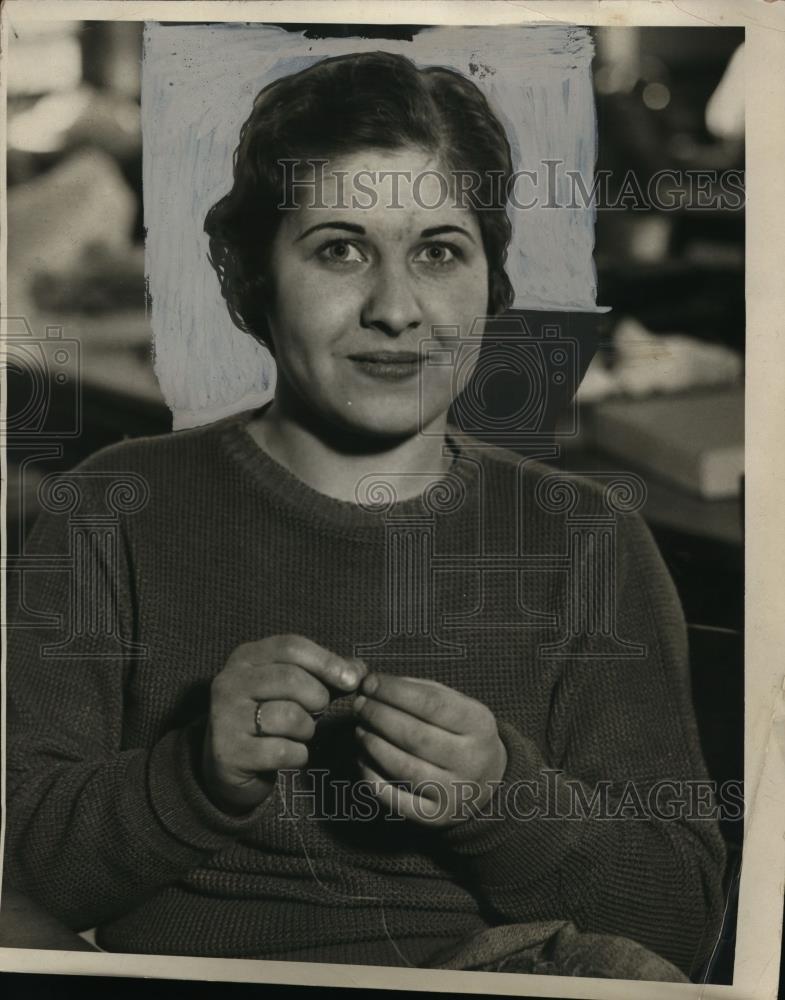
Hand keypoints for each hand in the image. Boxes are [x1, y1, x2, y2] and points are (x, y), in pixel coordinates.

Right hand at [201, 635, 365, 812]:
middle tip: (318, 710)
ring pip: (289, 716)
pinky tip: (291, 753)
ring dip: (307, 729)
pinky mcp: (230, 752)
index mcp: (246, 657)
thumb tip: (358, 669)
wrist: (228, 763)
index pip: (292, 646)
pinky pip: (283, 751)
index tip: (352, 679)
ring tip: (301, 732)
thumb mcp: (288, 687)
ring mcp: (226, 717)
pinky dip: (298, 755)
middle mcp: (230, 682)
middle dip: (318, 697)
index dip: (327, 661)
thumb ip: (323, 673)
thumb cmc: (267, 716)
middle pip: (291, 679)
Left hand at [353, 673, 506, 827]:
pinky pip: (395, 799)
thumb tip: (376, 684)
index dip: (396, 692)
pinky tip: (363, 758)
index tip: (370, 682)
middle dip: (379, 716)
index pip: (433, 704)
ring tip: (360, 729)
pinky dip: (372, 777)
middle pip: (416, 736)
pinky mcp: (435, 816)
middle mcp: (471, 761)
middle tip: (360, 705)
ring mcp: (454, 792)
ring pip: (404, 768)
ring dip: (373, 745)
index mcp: (479, 725)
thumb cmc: (459, 732)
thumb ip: (420, 690)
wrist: (485, 780)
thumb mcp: (456, 704)